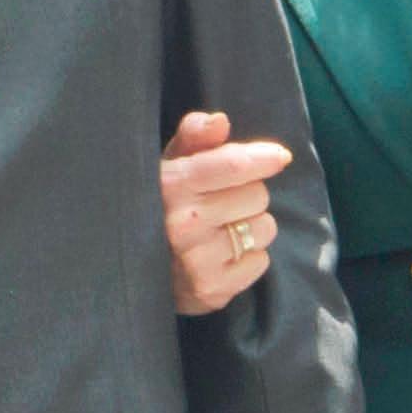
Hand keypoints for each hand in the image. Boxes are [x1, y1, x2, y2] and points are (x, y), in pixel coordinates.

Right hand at [161, 111, 291, 314]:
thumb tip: (220, 121)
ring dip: (251, 226)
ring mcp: (197, 261)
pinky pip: (260, 262)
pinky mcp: (211, 291)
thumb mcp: (168, 164)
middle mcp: (182, 224)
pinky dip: (248, 258)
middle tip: (223, 203)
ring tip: (222, 230)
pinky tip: (222, 255)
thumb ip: (194, 137)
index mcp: (171, 186)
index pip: (233, 165)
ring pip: (264, 228)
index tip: (280, 156)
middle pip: (258, 195)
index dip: (263, 157)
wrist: (132, 267)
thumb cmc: (160, 204)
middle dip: (247, 194)